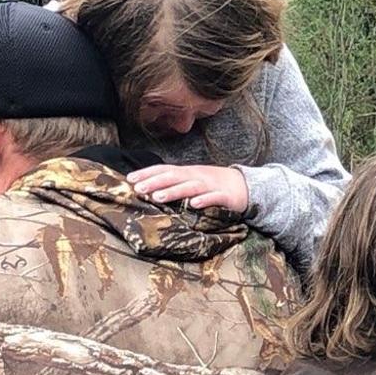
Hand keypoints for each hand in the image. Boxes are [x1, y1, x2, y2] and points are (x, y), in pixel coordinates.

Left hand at [126, 164, 249, 212]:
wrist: (246, 186)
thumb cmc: (214, 185)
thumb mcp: (192, 180)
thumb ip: (174, 183)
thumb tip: (148, 187)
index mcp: (188, 172)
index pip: (164, 170)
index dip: (148, 173)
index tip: (129, 179)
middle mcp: (197, 176)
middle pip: (174, 177)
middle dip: (155, 182)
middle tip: (138, 188)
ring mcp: (211, 186)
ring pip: (190, 187)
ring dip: (174, 191)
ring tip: (157, 197)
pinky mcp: (225, 197)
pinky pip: (214, 198)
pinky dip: (204, 200)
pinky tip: (194, 205)